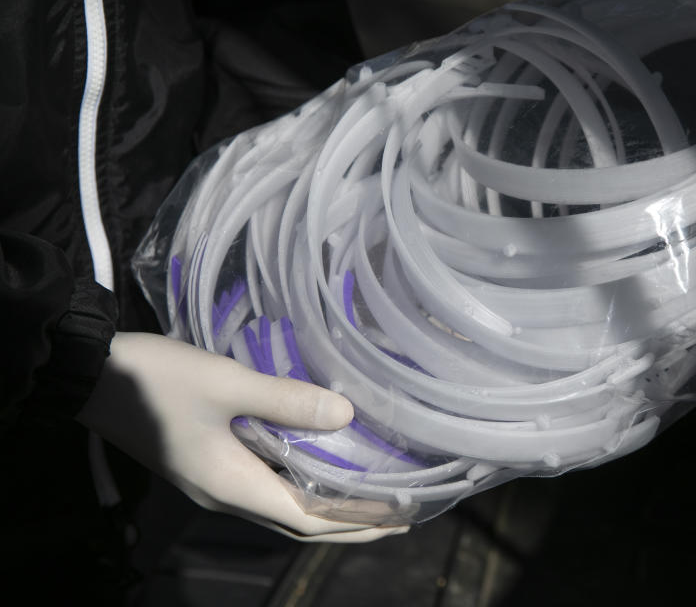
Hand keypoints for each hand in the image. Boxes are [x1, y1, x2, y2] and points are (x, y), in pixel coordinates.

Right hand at [77, 332, 407, 542]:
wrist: (91, 375)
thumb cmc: (158, 380)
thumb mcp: (225, 383)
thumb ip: (286, 400)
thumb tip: (346, 415)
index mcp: (233, 485)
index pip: (308, 518)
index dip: (356, 522)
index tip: (399, 520)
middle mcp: (226, 494)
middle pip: (298, 521)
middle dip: (348, 525)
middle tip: (396, 518)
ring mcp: (213, 481)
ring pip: (281, 505)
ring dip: (325, 507)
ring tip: (366, 495)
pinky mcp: (206, 462)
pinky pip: (265, 485)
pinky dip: (299, 484)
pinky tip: (316, 463)